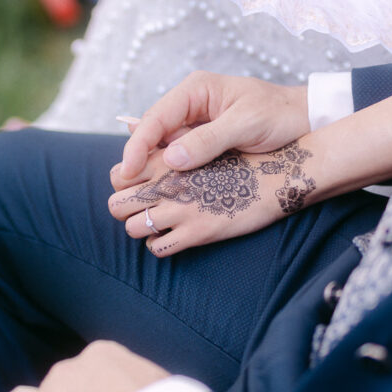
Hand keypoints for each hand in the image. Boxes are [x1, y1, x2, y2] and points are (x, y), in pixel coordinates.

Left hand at [109, 138, 318, 256]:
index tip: (138, 188)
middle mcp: (167, 184)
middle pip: (115, 206)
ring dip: (142, 228)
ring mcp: (180, 210)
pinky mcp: (197, 233)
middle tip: (144, 209)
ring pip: (131, 229)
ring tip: (160, 223)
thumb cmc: (241, 159)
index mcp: (166, 160)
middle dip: (126, 209)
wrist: (276, 175)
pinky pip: (157, 248)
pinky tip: (175, 236)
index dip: (124, 184)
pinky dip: (160, 244)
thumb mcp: (204, 143)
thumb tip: (141, 145)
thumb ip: (171, 149)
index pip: (117, 175)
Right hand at [117, 72, 309, 180]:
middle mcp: (190, 104)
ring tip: (141, 193)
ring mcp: (195, 123)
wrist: (305, 119)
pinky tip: (164, 189)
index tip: (129, 170)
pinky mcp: (203, 141)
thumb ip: (210, 139)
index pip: (155, 117)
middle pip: (151, 132)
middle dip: (138, 158)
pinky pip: (178, 157)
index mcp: (196, 89)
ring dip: (152, 168)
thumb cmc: (280, 115)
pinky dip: (170, 172)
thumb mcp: (247, 124)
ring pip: (162, 147)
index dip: (138, 144)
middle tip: (127, 187)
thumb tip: (171, 158)